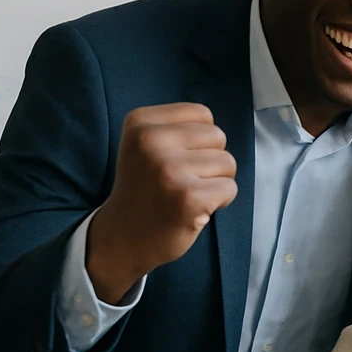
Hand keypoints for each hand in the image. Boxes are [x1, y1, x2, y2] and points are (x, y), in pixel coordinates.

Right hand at [85, 103, 237, 301]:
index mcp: (140, 122)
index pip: (202, 114)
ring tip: (188, 194)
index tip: (177, 159)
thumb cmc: (144, 190)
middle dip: (210, 160)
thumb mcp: (145, 146)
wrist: (122, 238)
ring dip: (216, 182)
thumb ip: (177, 128)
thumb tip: (216, 126)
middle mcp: (151, 141)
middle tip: (184, 180)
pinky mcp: (188, 197)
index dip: (201, 139)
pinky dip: (220, 201)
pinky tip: (195, 209)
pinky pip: (230, 188)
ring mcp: (169, 169)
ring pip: (228, 163)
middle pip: (218, 136)